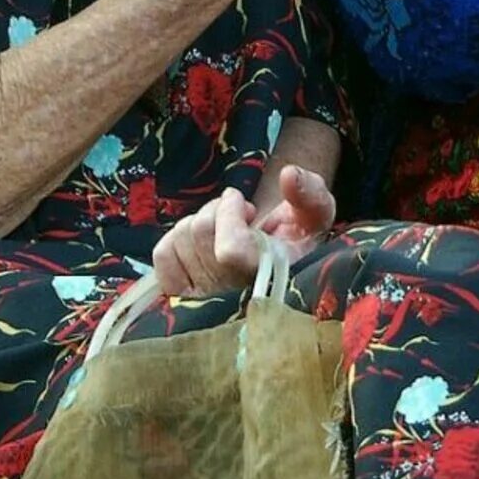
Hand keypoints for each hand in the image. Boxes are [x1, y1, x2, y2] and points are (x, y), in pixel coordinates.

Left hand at [151, 167, 335, 297]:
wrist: (277, 267)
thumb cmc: (297, 239)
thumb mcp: (315, 215)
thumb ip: (310, 193)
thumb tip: (289, 175)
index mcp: (269, 279)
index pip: (230, 250)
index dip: (230, 215)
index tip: (245, 206)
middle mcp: (232, 298)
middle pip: (200, 232)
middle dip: (218, 209)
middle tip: (239, 216)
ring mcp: (202, 303)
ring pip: (181, 238)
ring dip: (200, 222)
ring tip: (224, 232)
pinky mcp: (178, 302)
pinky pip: (162, 256)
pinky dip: (178, 239)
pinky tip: (201, 245)